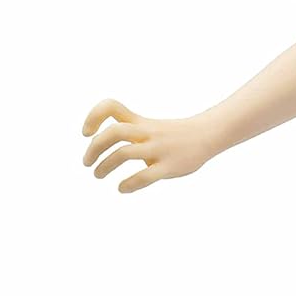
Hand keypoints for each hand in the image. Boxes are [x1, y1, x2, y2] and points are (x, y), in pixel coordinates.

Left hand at [82, 98, 217, 193]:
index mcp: (140, 122)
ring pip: (124, 154)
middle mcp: (147, 132)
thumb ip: (128, 133)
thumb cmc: (172, 135)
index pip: (112, 107)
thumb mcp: (149, 126)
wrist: (208, 135)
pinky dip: (128, 184)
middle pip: (114, 132)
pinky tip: (122, 188)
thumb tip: (102, 151)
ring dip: (105, 166)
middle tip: (86, 162)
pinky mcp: (170, 166)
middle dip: (94, 148)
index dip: (93, 117)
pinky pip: (145, 176)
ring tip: (98, 174)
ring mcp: (159, 149)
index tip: (86, 133)